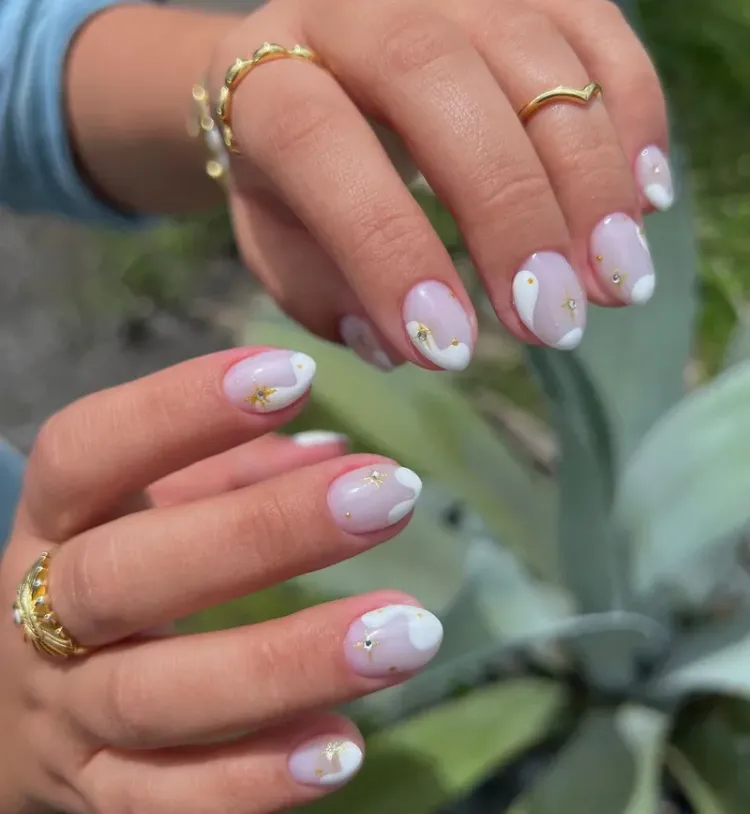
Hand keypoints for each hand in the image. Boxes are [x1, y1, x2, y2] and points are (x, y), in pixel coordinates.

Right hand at [0, 347, 437, 812]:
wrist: (7, 713)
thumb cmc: (105, 577)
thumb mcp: (142, 513)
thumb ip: (229, 476)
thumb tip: (335, 447)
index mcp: (54, 524)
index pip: (87, 452)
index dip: (179, 409)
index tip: (295, 375)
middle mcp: (39, 615)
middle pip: (130, 574)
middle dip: (264, 532)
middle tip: (391, 493)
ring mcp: (64, 715)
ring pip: (160, 696)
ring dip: (290, 663)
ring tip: (409, 632)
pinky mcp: (91, 797)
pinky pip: (164, 802)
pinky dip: (254, 780)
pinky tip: (344, 749)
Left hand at [210, 0, 668, 368]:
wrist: (310, 72)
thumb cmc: (293, 179)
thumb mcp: (278, 244)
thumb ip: (321, 295)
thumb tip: (400, 346)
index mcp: (269, 81)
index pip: (319, 145)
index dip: (390, 250)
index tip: (450, 349)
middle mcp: (354, 9)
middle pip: (438, 80)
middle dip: (511, 214)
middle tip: (554, 321)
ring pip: (532, 56)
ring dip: (589, 180)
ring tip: (614, 281)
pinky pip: (595, 26)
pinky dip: (632, 115)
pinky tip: (641, 201)